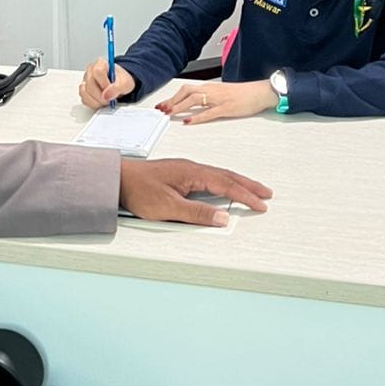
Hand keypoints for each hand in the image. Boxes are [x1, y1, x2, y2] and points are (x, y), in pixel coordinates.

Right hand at [79, 59, 136, 109]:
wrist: (120, 86)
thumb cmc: (121, 81)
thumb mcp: (126, 83)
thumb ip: (117, 88)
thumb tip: (106, 95)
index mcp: (100, 63)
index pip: (97, 72)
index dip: (104, 84)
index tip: (111, 92)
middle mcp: (90, 70)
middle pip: (90, 84)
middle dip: (101, 96)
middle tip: (110, 99)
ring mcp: (85, 80)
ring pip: (85, 92)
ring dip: (97, 101)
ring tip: (106, 100)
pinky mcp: (83, 90)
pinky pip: (84, 99)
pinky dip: (93, 103)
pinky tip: (101, 102)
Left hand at [118, 157, 271, 225]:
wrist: (118, 178)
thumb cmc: (139, 190)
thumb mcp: (169, 207)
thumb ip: (197, 213)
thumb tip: (223, 217)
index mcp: (193, 172)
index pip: (226, 184)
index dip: (245, 195)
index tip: (260, 205)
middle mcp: (192, 168)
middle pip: (227, 176)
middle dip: (248, 185)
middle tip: (266, 193)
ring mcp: (186, 170)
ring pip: (219, 175)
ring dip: (237, 182)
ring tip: (251, 190)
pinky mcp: (180, 174)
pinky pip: (209, 177)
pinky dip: (223, 182)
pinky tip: (224, 187)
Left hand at [157, 80, 276, 124]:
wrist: (260, 92)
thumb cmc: (244, 94)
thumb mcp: (223, 94)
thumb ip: (209, 98)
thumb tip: (195, 104)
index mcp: (210, 87)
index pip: (187, 89)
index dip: (173, 97)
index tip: (163, 104)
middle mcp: (212, 91)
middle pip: (186, 92)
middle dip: (172, 101)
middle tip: (161, 110)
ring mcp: (219, 99)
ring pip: (194, 100)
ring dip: (179, 107)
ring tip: (169, 114)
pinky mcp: (227, 108)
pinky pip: (208, 112)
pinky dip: (196, 117)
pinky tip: (188, 122)